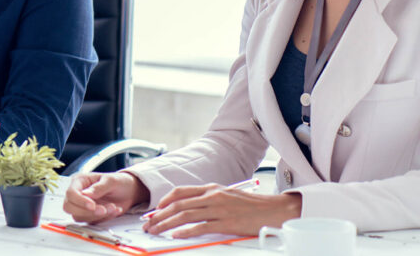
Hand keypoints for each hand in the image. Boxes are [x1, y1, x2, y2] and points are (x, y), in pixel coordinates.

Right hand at [64, 172, 149, 221]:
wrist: (129, 192)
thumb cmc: (118, 182)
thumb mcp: (110, 180)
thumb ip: (98, 187)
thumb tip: (85, 194)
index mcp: (79, 181)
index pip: (71, 193)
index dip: (79, 201)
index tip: (92, 205)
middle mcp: (78, 194)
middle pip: (69, 207)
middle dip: (86, 211)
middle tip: (103, 209)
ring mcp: (82, 206)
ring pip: (79, 217)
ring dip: (97, 216)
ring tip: (113, 207)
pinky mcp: (89, 215)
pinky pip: (91, 222)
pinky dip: (103, 219)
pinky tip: (114, 210)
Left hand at [144, 185, 301, 237]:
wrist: (274, 209)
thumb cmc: (251, 205)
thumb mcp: (226, 196)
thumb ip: (208, 200)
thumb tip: (189, 209)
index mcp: (210, 188)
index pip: (180, 192)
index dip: (164, 201)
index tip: (154, 210)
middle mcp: (211, 196)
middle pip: (178, 205)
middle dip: (159, 215)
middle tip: (149, 224)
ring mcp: (218, 208)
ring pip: (185, 215)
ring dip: (166, 223)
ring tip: (156, 231)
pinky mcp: (226, 222)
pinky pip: (201, 226)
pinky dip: (186, 231)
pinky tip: (176, 235)